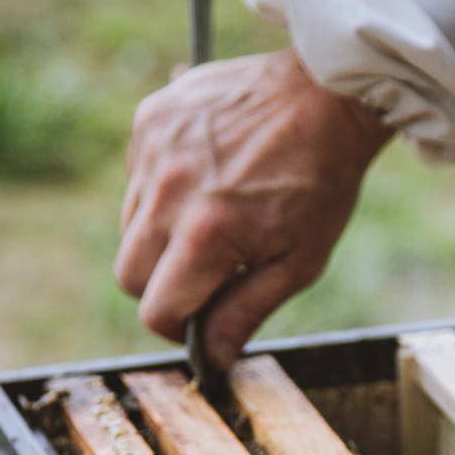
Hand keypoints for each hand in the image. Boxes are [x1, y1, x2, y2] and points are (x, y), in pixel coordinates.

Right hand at [116, 49, 390, 367]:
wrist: (326, 95)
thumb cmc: (321, 183)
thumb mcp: (299, 262)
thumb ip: (246, 312)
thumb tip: (211, 359)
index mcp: (206, 235)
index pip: (155, 311)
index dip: (178, 325)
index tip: (201, 316)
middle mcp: (168, 193)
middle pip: (129, 275)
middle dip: (163, 285)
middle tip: (209, 268)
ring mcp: (153, 151)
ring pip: (129, 227)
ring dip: (161, 236)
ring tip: (214, 214)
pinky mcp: (151, 119)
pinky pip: (136, 177)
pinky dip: (161, 188)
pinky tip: (207, 175)